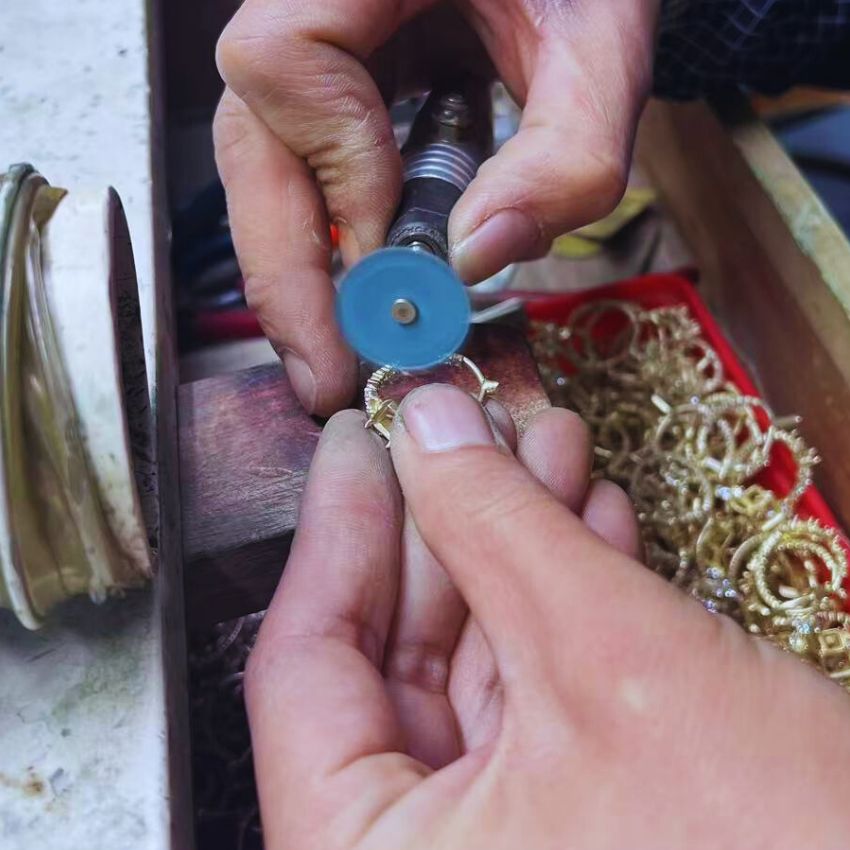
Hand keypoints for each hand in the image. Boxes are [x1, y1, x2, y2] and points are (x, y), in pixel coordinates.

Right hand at [214, 0, 659, 413]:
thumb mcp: (603, 45)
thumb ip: (565, 152)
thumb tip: (477, 260)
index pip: (282, 63)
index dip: (333, 169)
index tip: (396, 258)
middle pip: (249, 138)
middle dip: (287, 270)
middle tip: (325, 371)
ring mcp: (316, 34)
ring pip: (267, 160)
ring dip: (306, 265)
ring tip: (341, 348)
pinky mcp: (339, 74)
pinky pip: (307, 161)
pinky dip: (337, 233)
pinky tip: (373, 284)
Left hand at [246, 385, 849, 848]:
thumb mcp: (607, 659)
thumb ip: (496, 528)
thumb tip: (428, 426)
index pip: (302, 671)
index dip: (335, 532)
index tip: (361, 440)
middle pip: (393, 660)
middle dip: (450, 525)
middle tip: (468, 428)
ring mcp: (501, 848)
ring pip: (476, 668)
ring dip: (517, 547)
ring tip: (546, 451)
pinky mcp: (575, 827)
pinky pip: (539, 699)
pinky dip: (564, 606)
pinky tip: (589, 524)